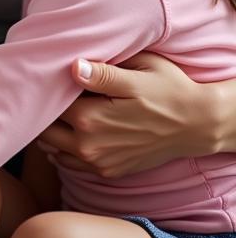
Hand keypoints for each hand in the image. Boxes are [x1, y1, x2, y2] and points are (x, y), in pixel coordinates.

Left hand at [38, 53, 226, 177]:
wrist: (198, 124)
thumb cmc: (168, 91)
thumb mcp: (139, 74)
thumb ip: (102, 73)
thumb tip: (72, 66)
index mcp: (91, 118)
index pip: (46, 102)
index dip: (42, 86)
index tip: (40, 73)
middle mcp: (90, 145)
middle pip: (43, 127)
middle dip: (40, 108)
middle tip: (44, 89)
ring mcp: (98, 162)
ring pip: (51, 145)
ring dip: (49, 127)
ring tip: (56, 106)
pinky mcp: (108, 171)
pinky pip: (69, 160)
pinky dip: (62, 145)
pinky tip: (69, 125)